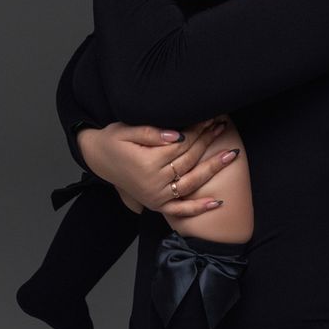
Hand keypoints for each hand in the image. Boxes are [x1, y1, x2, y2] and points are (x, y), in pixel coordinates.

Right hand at [77, 118, 236, 216]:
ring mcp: (156, 196)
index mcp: (147, 163)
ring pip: (191, 182)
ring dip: (212, 168)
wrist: (97, 159)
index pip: (181, 145)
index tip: (210, 118)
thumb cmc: (113, 140)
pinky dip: (198, 208)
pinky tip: (217, 202)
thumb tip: (178, 135)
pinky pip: (180, 210)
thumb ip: (151, 132)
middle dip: (207, 141)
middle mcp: (154, 182)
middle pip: (189, 160)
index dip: (197, 130)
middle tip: (221, 126)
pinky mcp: (156, 204)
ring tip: (231, 154)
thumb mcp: (126, 130)